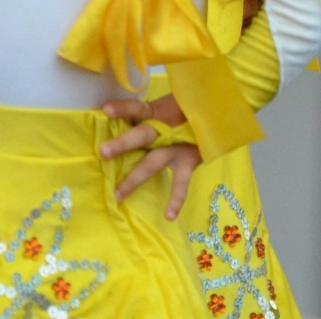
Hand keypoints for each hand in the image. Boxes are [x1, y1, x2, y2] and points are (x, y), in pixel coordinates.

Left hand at [99, 95, 199, 219]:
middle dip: (122, 144)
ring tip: (118, 195)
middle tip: (102, 152)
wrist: (218, 112)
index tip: (106, 110)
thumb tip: (123, 122)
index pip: (136, 108)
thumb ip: (148, 113)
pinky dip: (176, 200)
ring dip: (135, 178)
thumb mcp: (167, 104)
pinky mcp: (189, 161)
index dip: (122, 108)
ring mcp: (177, 147)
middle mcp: (165, 130)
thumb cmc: (185, 108)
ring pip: (153, 163)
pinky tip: (168, 216)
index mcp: (156, 112)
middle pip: (141, 136)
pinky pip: (181, 183)